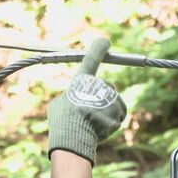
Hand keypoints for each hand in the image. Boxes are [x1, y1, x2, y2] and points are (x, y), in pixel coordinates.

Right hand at [47, 38, 126, 164]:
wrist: (73, 136)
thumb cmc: (62, 121)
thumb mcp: (58, 104)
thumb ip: (69, 98)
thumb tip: (71, 102)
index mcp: (82, 80)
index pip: (92, 58)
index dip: (99, 48)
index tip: (105, 42)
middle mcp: (99, 84)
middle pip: (105, 87)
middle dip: (100, 97)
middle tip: (89, 112)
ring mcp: (110, 97)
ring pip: (112, 102)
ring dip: (106, 112)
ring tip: (92, 125)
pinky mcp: (119, 110)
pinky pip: (118, 115)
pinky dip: (112, 123)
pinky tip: (100, 129)